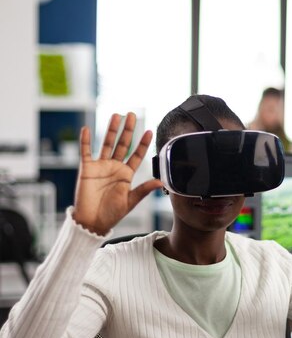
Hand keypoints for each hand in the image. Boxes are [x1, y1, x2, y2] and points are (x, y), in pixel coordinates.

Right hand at [73, 112, 162, 235]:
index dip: (142, 144)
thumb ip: (143, 190)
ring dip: (111, 130)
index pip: (137, 155)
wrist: (92, 222)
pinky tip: (87, 129)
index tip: (149, 131)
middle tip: (132, 115)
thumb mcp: (130, 201)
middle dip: (128, 130)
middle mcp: (114, 167)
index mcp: (126, 174)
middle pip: (122, 144)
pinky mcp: (87, 169)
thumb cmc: (111, 214)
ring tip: (116, 116)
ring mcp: (100, 166)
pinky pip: (86, 152)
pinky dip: (85, 141)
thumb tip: (160, 182)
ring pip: (107, 144)